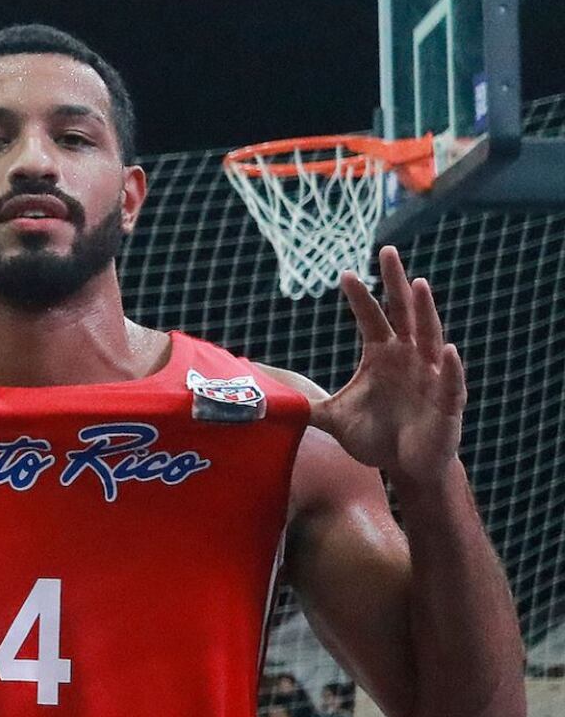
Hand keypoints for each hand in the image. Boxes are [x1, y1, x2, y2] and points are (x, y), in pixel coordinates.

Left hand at [311, 247, 465, 488]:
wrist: (408, 466)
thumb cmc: (377, 436)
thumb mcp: (335, 419)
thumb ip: (306, 407)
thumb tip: (266, 403)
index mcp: (382, 355)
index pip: (371, 319)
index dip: (360, 297)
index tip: (344, 273)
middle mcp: (408, 358)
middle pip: (403, 313)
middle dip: (396, 283)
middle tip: (386, 250)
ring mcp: (430, 377)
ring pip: (430, 337)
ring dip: (425, 311)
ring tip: (419, 284)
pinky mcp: (447, 403)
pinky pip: (449, 383)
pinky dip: (449, 367)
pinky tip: (447, 350)